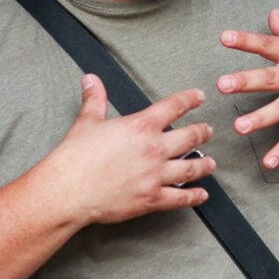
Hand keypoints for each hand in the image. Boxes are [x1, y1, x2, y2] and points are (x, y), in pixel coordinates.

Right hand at [40, 74, 214, 225]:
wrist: (67, 190)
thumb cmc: (75, 156)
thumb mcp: (87, 121)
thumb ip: (95, 99)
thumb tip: (91, 79)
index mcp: (142, 126)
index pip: (174, 107)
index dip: (189, 99)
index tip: (199, 96)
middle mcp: (155, 149)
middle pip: (190, 137)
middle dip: (203, 133)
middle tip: (208, 131)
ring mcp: (155, 175)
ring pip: (191, 168)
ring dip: (204, 165)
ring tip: (211, 163)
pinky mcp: (151, 198)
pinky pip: (180, 197)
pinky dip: (193, 196)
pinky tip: (201, 195)